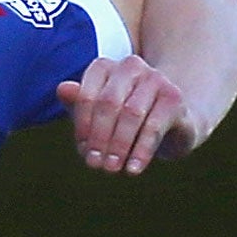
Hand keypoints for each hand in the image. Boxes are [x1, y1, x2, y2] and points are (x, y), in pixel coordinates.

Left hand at [57, 55, 199, 174]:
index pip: (87, 95)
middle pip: (109, 104)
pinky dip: (141, 150)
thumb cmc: (122, 117)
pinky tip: (132, 169)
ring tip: (111, 168)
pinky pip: (154, 126)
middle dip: (100, 137)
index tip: (83, 151)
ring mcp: (156, 79)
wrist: (171, 122)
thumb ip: (78, 103)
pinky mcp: (174, 98)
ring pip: (132, 114)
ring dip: (119, 145)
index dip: (83, 126)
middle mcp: (131, 66)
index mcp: (105, 67)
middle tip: (95, 164)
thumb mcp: (96, 114)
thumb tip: (62, 89)